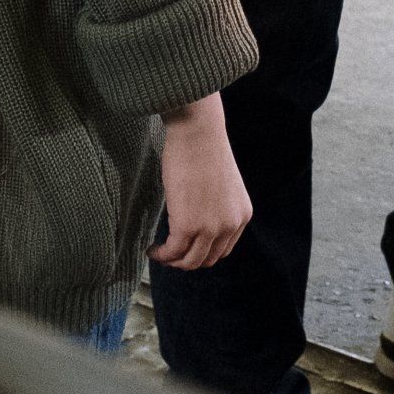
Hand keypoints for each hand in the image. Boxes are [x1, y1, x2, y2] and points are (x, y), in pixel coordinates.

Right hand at [150, 94, 250, 269]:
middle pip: (207, 260)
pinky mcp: (188, 225)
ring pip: (189, 261)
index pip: (223, 250)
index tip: (186, 249)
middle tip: (169, 254)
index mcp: (242, 215)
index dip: (202, 254)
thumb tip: (196, 220)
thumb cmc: (204, 149)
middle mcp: (230, 225)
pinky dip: (161, 254)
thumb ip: (216, 207)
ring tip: (159, 253)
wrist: (198, 131)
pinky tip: (152, 248)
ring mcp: (210, 227)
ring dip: (171, 261)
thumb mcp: (221, 186)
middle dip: (186, 261)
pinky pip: (172, 251)